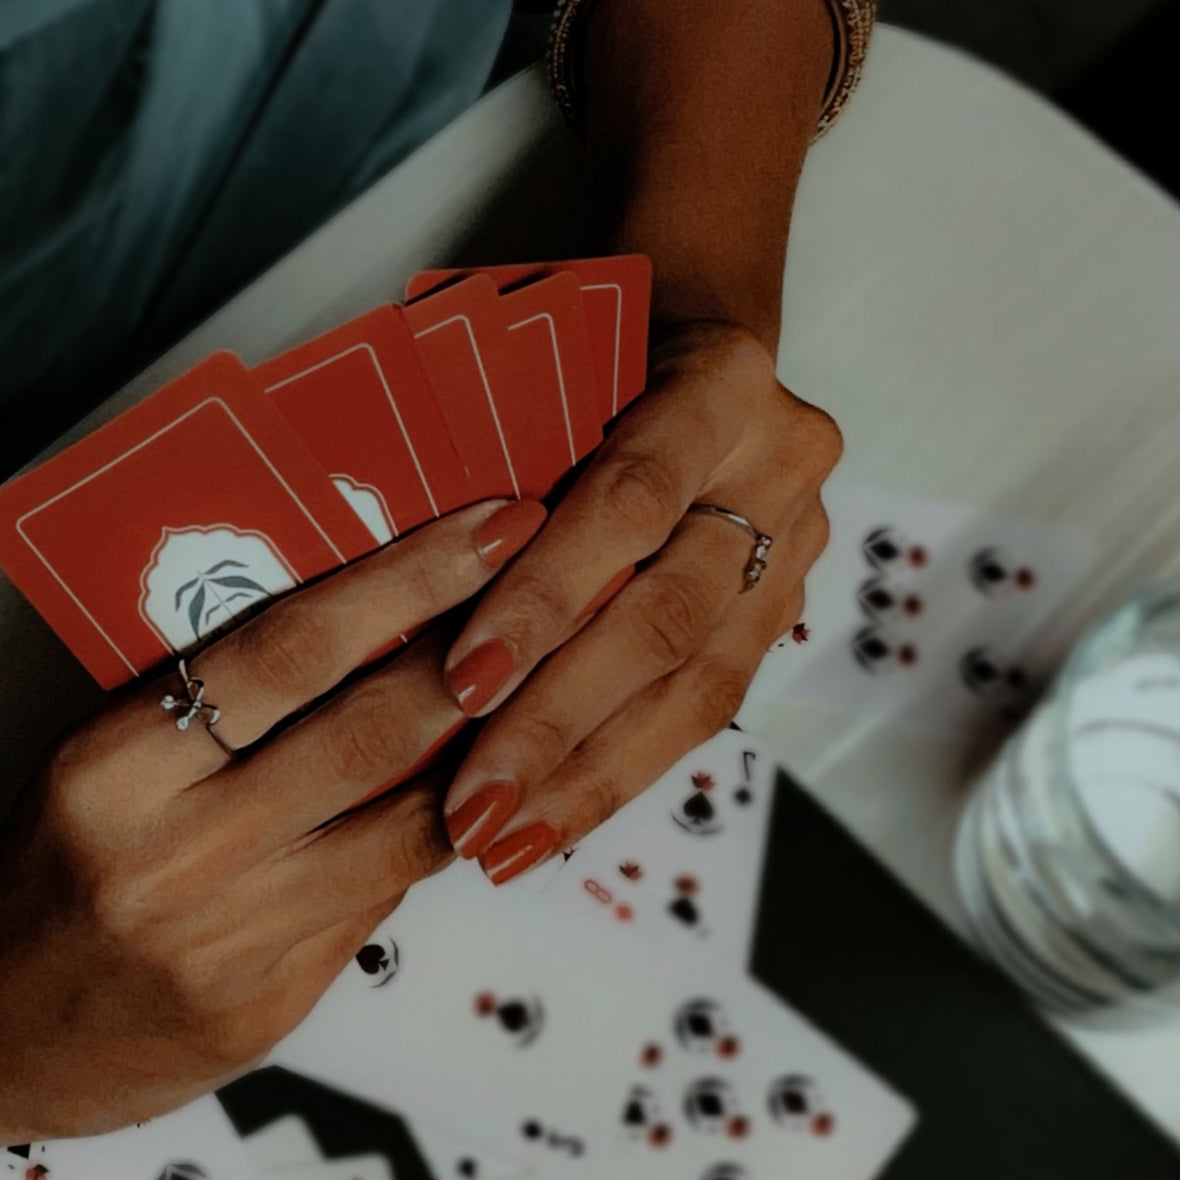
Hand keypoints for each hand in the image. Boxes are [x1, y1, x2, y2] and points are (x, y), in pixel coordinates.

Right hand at [0, 498, 547, 1145]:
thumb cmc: (44, 870)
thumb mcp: (99, 760)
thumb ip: (215, 704)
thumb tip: (371, 625)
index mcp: (118, 765)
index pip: (289, 648)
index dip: (407, 581)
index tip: (493, 526)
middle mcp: (178, 852)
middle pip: (370, 735)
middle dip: (485, 655)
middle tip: (565, 591)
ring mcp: (231, 941)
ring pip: (406, 829)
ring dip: (492, 756)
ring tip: (552, 688)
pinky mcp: (269, 1008)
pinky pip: (382, 905)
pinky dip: (436, 843)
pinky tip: (486, 794)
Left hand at [437, 320, 839, 878]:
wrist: (691, 336)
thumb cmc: (590, 349)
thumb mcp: (544, 368)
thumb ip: (498, 458)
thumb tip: (384, 591)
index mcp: (719, 380)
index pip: (629, 501)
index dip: (546, 597)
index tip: (463, 681)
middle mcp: (779, 465)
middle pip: (667, 616)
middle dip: (559, 723)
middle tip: (473, 806)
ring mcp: (794, 545)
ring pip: (697, 687)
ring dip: (588, 778)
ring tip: (503, 843)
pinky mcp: (781, 609)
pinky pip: (704, 710)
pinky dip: (618, 772)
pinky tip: (550, 825)